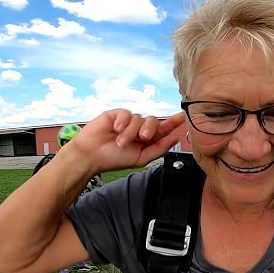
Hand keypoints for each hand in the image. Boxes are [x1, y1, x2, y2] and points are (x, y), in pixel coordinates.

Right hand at [66, 109, 185, 171]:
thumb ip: (159, 149)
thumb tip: (174, 138)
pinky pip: (126, 113)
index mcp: (146, 140)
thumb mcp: (141, 158)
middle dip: (150, 129)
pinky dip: (123, 122)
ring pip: (139, 118)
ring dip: (131, 132)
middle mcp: (138, 129)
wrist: (92, 156)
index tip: (182, 116)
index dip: (172, 123)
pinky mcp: (116, 114)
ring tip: (120, 142)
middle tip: (143, 137)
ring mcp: (127, 121)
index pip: (162, 129)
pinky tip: (115, 129)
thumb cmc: (114, 159)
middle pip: (153, 120)